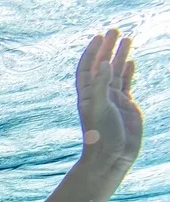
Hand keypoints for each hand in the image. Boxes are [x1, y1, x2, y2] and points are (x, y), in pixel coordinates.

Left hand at [76, 29, 142, 169]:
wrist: (112, 156)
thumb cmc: (101, 135)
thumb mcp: (99, 108)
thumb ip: (100, 86)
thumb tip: (102, 63)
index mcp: (87, 95)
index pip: (87, 68)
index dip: (91, 53)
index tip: (98, 37)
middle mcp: (98, 95)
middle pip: (102, 66)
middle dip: (107, 48)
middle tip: (114, 30)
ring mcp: (112, 100)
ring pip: (115, 73)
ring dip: (119, 56)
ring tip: (126, 39)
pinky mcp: (125, 106)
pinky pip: (125, 84)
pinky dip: (127, 72)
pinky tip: (130, 62)